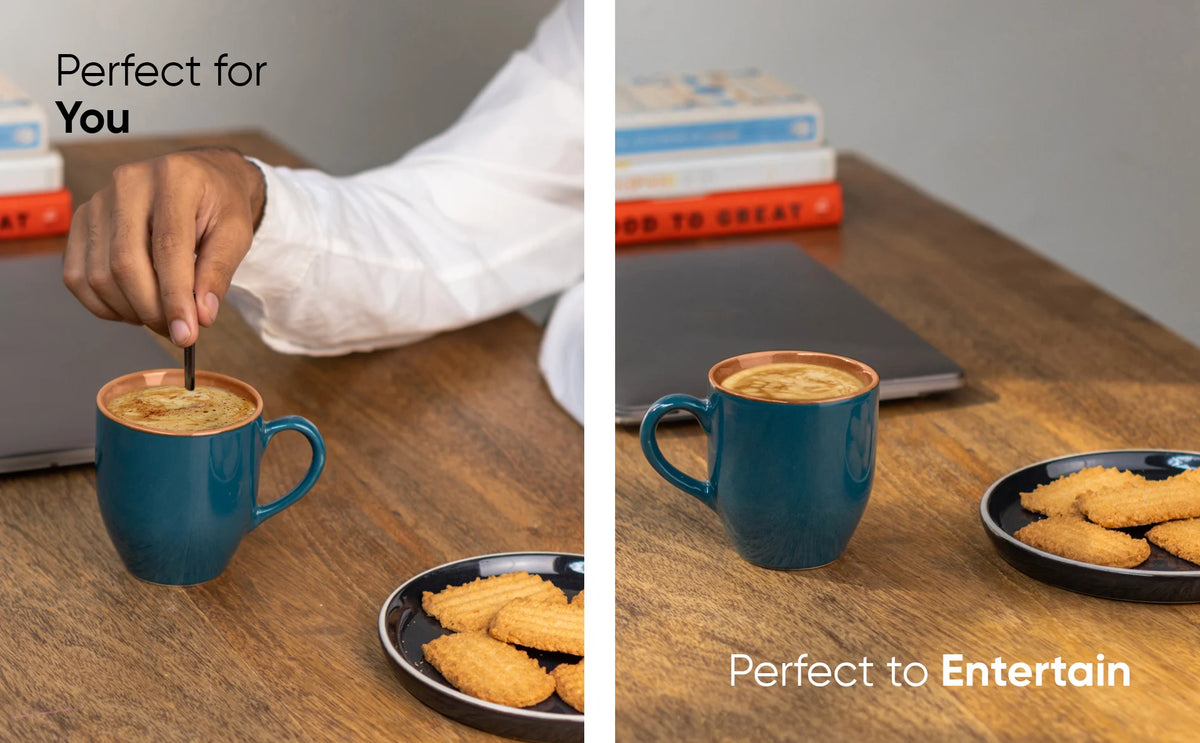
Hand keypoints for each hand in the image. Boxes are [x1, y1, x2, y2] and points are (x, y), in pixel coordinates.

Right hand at [63, 147, 265, 345]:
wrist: (201, 178)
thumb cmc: (219, 204)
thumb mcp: (236, 233)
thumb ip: (218, 272)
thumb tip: (201, 316)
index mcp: (173, 179)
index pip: (167, 247)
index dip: (175, 297)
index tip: (186, 334)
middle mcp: (128, 183)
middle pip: (125, 263)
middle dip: (152, 309)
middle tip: (177, 331)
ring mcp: (98, 201)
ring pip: (99, 274)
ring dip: (129, 310)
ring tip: (161, 316)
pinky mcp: (82, 221)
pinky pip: (77, 275)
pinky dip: (103, 304)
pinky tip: (132, 307)